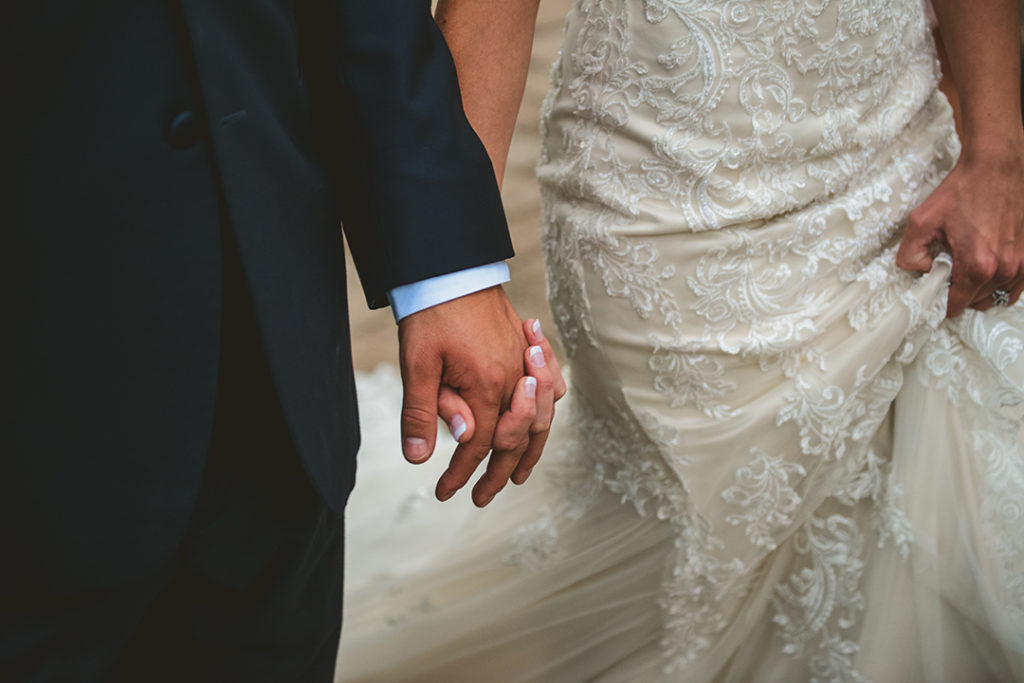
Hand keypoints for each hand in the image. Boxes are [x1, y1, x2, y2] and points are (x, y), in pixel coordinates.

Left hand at [397, 285, 525, 503]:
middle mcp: (514, 378)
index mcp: (488, 385)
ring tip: (516, 477)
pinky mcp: (526, 350)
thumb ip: (422, 412)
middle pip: (514, 440)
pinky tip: (538, 423)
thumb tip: (422, 457)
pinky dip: (546, 412)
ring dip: (529, 452)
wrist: (450, 269)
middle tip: (481, 499)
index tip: (444, 493)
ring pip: (539, 419)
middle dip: (497, 475)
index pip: (478, 445)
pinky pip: (551, 387)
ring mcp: (524, 363)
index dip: (461, 474)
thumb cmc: (431, 315)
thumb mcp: (418, 364)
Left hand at [896, 143, 1023, 316]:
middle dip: (960, 292)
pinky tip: (987, 269)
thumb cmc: (963, 189)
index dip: (942, 301)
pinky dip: (1001, 283)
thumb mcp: (921, 221)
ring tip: (968, 268)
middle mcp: (1005, 268)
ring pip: (998, 295)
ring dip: (981, 289)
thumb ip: (910, 253)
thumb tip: (917, 271)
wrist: (997, 166)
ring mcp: (1023, 262)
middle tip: (950, 272)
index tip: (936, 290)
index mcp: (978, 265)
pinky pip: (1016, 285)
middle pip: (977, 301)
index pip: (957, 304)